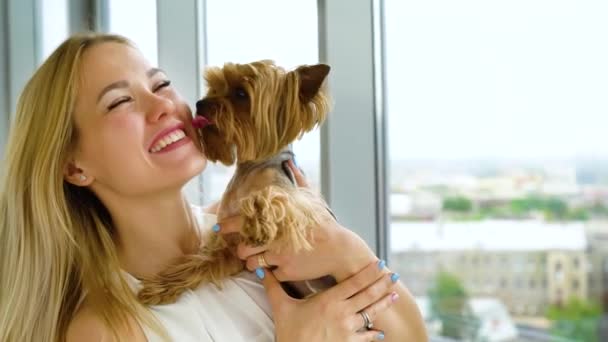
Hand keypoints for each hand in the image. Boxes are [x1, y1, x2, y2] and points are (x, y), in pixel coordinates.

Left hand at [217, 160, 375, 281]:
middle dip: (241, 249)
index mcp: (277, 220)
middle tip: (247, 247)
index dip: (229, 225)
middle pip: (242, 247)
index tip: (221, 227)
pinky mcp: (286, 273)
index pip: (244, 222)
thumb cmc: (323, 224)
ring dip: (253, 262)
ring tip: (260, 258)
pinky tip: (280, 265)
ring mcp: (280, 257)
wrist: (340, 250)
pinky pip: (269, 274)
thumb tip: (291, 163)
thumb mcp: (311, 200)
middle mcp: (275, 238)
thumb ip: (298, 181)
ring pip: (251, 263)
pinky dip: (272, 271)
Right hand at [258, 260, 399, 341]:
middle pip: (368, 295)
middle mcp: (342, 313)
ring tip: (394, 295)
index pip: (354, 283)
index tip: (379, 264)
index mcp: (329, 301)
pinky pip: (366, 337)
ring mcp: (348, 329)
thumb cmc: (289, 332)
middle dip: (382, 284)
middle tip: (393, 275)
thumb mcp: (281, 307)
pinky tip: (381, 332)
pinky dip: (374, 334)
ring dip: (383, 304)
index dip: (369, 273)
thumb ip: (273, 287)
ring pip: (371, 313)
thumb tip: (262, 271)